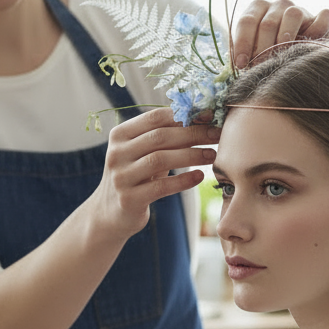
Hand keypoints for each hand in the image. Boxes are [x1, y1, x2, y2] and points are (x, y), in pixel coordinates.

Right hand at [92, 107, 218, 238]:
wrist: (111, 214)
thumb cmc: (136, 176)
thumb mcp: (141, 152)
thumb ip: (163, 135)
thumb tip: (202, 116)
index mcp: (120, 135)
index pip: (154, 117)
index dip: (183, 114)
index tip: (209, 116)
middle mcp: (117, 153)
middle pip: (159, 137)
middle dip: (193, 133)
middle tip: (217, 134)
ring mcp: (121, 177)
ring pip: (160, 159)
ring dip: (191, 155)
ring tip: (213, 155)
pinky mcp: (129, 199)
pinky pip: (161, 187)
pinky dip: (183, 180)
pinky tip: (200, 176)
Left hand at [231, 0, 328, 68]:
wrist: (299, 53)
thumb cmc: (270, 52)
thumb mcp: (253, 50)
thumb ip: (244, 52)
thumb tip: (236, 63)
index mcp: (258, 9)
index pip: (247, 21)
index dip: (243, 43)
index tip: (241, 64)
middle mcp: (279, 5)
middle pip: (268, 22)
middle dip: (263, 47)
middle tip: (260, 67)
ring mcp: (300, 9)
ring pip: (293, 15)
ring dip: (286, 36)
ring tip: (282, 53)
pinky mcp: (320, 18)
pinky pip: (323, 18)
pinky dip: (318, 29)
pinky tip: (310, 44)